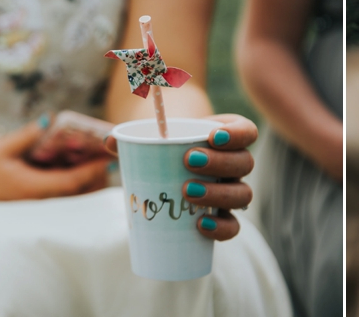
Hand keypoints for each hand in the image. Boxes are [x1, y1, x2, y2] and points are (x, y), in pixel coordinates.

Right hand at [0, 123, 111, 200]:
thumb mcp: (1, 148)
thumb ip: (26, 136)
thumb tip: (49, 120)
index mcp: (34, 188)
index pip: (74, 181)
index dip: (95, 169)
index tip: (110, 156)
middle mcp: (42, 201)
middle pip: (82, 192)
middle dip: (97, 175)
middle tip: (107, 155)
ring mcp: (42, 207)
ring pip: (76, 197)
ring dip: (88, 180)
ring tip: (95, 159)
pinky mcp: (39, 207)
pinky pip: (65, 197)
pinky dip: (75, 183)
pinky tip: (75, 166)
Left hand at [105, 114, 256, 240]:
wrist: (169, 169)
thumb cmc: (165, 149)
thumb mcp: (154, 137)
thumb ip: (134, 137)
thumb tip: (111, 141)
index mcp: (228, 138)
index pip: (247, 131)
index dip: (236, 134)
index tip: (211, 135)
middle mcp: (237, 164)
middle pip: (245, 162)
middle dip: (220, 163)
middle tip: (189, 162)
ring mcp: (232, 190)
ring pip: (242, 194)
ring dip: (218, 194)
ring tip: (187, 191)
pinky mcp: (223, 216)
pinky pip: (233, 226)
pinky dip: (221, 227)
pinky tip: (201, 225)